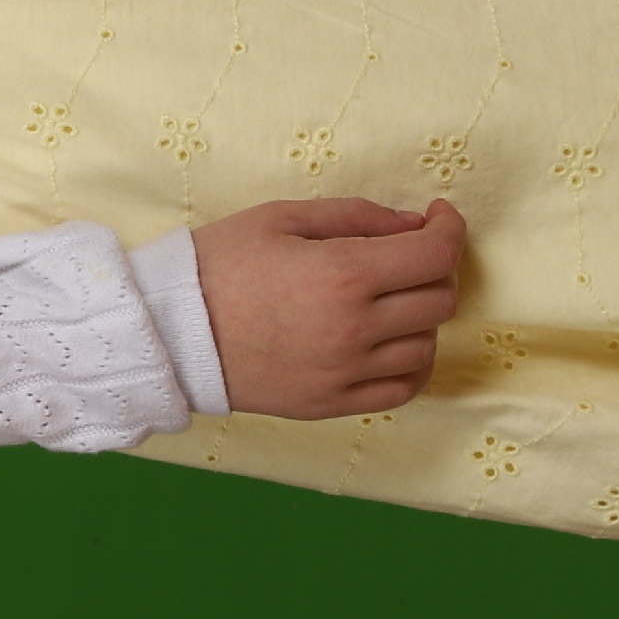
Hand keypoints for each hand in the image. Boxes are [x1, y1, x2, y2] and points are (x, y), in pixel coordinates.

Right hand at [190, 196, 466, 417]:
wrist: (170, 331)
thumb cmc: (217, 264)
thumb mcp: (279, 217)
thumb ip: (353, 216)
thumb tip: (412, 225)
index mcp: (344, 273)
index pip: (434, 254)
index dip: (448, 228)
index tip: (438, 216)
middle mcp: (357, 327)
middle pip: (439, 299)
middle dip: (435, 268)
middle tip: (409, 254)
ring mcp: (348, 371)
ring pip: (426, 345)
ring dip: (420, 315)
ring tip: (389, 299)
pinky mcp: (335, 402)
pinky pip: (403, 388)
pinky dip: (411, 363)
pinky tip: (390, 342)